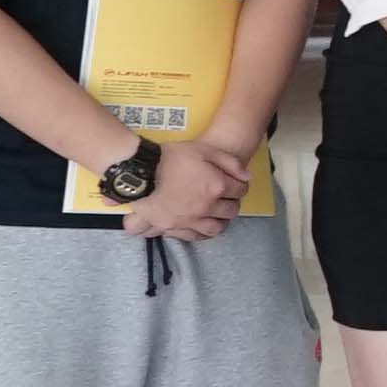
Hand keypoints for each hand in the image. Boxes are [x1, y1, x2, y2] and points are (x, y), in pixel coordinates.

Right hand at [121, 136, 253, 240]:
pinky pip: (194, 236)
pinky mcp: (174, 227)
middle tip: (227, 199)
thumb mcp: (204, 150)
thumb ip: (230, 162)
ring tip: (217, 215)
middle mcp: (207, 206)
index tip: (236, 184)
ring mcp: (190, 219)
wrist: (139, 171)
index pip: (239, 190)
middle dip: (232, 203)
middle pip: (230, 211)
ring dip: (220, 222)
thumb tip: (247, 177)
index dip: (240, 186)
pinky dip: (201, 233)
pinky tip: (201, 226)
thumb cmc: (171, 157)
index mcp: (217, 186)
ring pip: (215, 228)